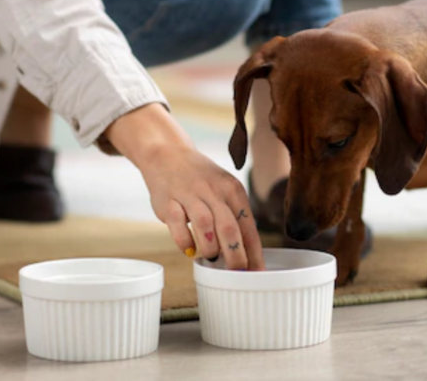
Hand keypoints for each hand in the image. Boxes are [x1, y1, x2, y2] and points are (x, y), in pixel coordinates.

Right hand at [104, 104, 264, 270]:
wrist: (168, 154)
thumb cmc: (201, 180)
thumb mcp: (224, 191)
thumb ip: (234, 218)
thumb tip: (247, 254)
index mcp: (233, 190)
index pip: (248, 226)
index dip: (254, 252)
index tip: (258, 272)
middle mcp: (213, 191)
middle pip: (229, 228)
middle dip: (235, 255)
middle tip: (237, 273)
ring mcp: (190, 194)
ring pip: (205, 225)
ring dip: (211, 247)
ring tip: (212, 258)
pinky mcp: (168, 201)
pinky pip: (178, 224)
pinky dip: (185, 241)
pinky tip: (190, 251)